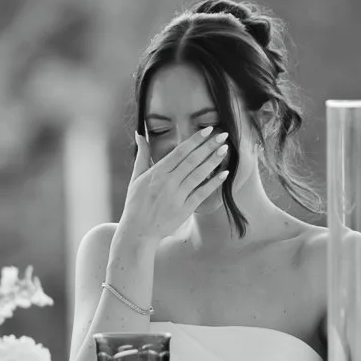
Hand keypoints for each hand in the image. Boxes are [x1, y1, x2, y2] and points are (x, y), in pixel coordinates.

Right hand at [116, 128, 228, 243]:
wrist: (138, 231)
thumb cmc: (136, 203)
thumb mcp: (136, 177)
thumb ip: (142, 154)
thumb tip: (140, 134)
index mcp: (157, 172)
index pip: (180, 152)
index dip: (195, 140)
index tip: (208, 130)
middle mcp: (168, 182)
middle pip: (192, 160)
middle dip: (209, 146)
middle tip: (223, 135)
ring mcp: (177, 196)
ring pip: (199, 174)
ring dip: (213, 161)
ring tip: (225, 149)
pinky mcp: (185, 209)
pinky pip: (202, 193)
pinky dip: (214, 183)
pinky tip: (224, 173)